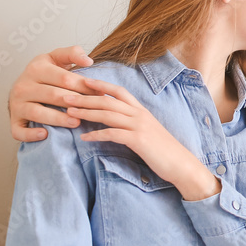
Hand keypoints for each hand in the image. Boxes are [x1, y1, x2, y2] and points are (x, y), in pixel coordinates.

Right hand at [9, 46, 94, 141]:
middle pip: (53, 95)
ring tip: (76, 122)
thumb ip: (73, 53)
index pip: (64, 78)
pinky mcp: (13, 120)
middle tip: (93, 110)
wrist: (23, 85)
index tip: (101, 93)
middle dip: (76, 103)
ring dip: (58, 119)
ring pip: (37, 113)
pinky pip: (18, 130)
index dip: (85, 86)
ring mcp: (16, 104)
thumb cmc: (46, 72)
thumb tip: (88, 60)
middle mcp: (23, 85)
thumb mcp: (57, 57)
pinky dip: (30, 134)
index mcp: (36, 68)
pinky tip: (45, 135)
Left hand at [68, 77, 220, 199]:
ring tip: (69, 113)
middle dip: (85, 98)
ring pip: (108, 114)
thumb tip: (116, 122)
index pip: (119, 91)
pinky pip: (113, 134)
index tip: (82, 81)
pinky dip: (97, 135)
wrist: (181, 164)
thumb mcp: (148, 131)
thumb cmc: (163, 150)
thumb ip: (133, 124)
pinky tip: (84, 138)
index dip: (100, 85)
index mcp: (142, 111)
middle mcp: (140, 115)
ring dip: (86, 113)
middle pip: (108, 101)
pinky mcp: (138, 140)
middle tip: (64, 96)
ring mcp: (139, 126)